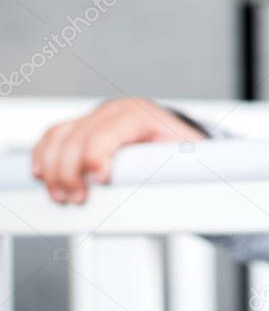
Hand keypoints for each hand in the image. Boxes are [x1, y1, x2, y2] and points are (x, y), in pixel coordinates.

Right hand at [32, 97, 206, 204]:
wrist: (174, 138)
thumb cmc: (180, 149)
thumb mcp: (184, 155)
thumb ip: (176, 166)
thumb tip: (177, 181)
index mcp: (139, 114)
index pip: (106, 132)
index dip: (97, 156)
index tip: (99, 180)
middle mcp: (114, 111)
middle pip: (77, 137)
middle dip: (70, 172)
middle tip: (77, 198)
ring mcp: (96, 117)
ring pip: (59, 137)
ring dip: (53, 169)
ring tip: (61, 195)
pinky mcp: (83, 127)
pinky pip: (54, 137)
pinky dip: (44, 156)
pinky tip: (42, 175)